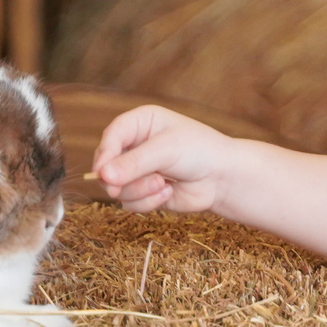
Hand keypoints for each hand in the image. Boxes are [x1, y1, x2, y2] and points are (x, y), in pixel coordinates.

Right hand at [93, 106, 236, 213]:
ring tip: (163, 184)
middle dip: (120, 179)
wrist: (223, 178)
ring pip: (117, 188)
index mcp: (139, 124)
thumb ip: (134, 163)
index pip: (111, 137)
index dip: (104, 155)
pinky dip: (148, 202)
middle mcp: (134, 146)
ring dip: (139, 191)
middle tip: (121, 188)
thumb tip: (103, 176)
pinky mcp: (143, 192)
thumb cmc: (200, 151)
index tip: (103, 173)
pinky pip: (131, 203)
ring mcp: (137, 171)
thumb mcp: (166, 150)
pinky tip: (168, 192)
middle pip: (107, 166)